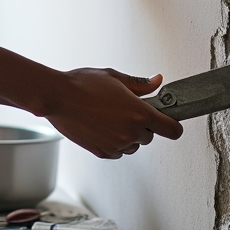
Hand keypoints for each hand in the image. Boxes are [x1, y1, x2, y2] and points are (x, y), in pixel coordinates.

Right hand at [43, 68, 182, 158]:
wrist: (56, 97)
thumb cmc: (82, 84)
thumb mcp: (114, 77)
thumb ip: (140, 84)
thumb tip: (158, 82)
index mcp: (139, 113)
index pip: (172, 130)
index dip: (172, 125)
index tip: (168, 121)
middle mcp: (130, 132)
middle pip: (150, 137)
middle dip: (142, 125)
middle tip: (125, 110)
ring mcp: (116, 145)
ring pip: (133, 145)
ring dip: (127, 135)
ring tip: (108, 117)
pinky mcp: (102, 152)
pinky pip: (118, 151)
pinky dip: (113, 142)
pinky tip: (101, 126)